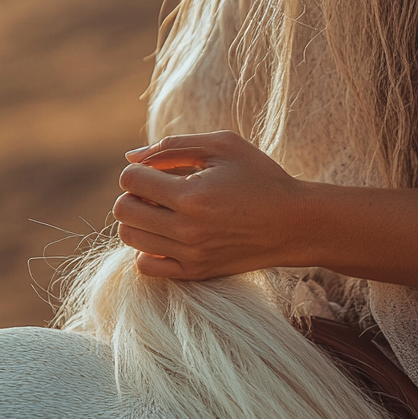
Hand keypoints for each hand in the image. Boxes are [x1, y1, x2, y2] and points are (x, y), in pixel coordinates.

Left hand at [114, 131, 308, 278]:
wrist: (294, 224)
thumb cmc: (260, 178)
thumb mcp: (223, 146)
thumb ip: (173, 146)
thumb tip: (131, 157)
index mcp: (192, 195)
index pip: (131, 180)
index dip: (138, 169)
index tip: (157, 171)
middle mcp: (188, 229)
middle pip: (124, 210)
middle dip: (133, 194)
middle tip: (157, 191)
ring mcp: (190, 255)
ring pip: (130, 238)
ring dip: (138, 220)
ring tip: (163, 212)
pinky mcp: (195, 272)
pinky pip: (145, 267)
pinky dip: (147, 249)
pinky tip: (167, 235)